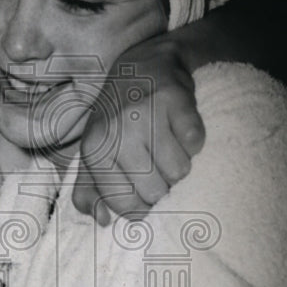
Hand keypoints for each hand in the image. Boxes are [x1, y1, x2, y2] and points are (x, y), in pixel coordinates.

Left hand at [73, 35, 204, 223]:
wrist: (143, 65)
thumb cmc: (117, 119)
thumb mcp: (96, 152)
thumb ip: (91, 190)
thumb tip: (103, 220)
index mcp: (95, 150)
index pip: (126, 206)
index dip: (140, 204)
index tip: (142, 187)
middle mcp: (117, 132)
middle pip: (155, 192)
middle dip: (162, 186)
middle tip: (157, 163)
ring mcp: (146, 115)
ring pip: (179, 172)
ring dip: (180, 164)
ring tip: (169, 145)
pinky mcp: (175, 100)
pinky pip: (195, 144)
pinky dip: (194, 142)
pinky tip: (180, 129)